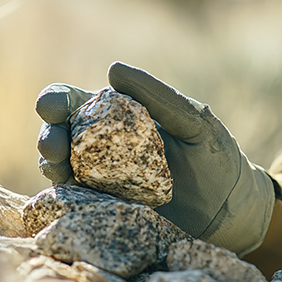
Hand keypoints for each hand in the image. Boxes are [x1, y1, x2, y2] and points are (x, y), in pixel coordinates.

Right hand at [34, 63, 276, 255]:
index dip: (56, 101)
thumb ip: (160, 98)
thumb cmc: (216, 158)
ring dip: (53, 166)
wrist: (233, 212)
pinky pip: (78, 203)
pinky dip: (68, 197)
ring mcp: (102, 180)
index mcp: (120, 116)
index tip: (52, 107)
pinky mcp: (107, 211)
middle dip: (49, 136)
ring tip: (60, 168)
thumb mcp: (195, 123)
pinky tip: (73, 195)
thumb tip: (113, 69)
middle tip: (54, 146)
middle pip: (60, 135)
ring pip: (62, 169)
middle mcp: (103, 146)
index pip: (76, 101)